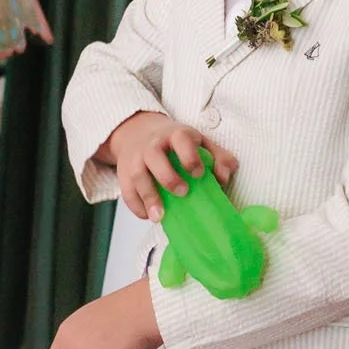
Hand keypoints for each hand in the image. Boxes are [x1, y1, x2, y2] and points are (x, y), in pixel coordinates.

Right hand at [105, 109, 237, 222]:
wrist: (139, 132)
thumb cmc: (176, 143)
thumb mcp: (200, 142)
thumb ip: (218, 157)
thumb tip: (224, 176)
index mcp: (175, 134)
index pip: (180, 139)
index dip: (189, 156)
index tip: (199, 173)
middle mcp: (153, 144)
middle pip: (154, 156)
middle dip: (168, 176)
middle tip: (183, 192)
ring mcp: (136, 158)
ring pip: (137, 175)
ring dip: (148, 197)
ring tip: (159, 217)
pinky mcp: (124, 172)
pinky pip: (126, 190)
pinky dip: (136, 205)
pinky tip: (148, 216)